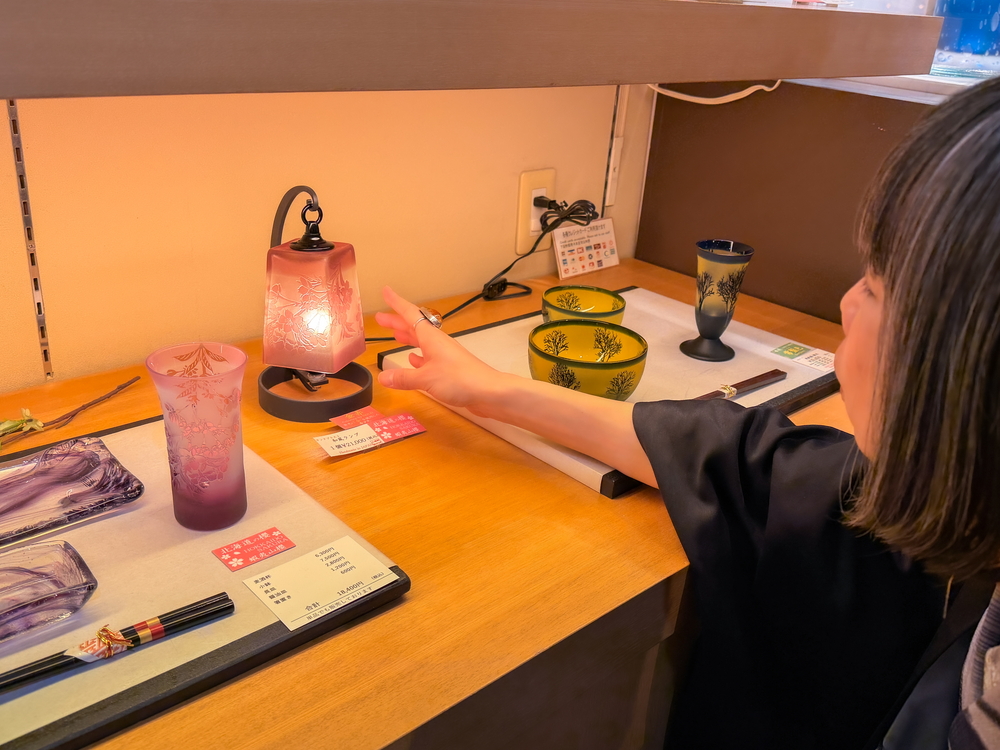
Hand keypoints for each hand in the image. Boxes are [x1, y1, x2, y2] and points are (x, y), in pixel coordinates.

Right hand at [375, 287, 508, 414]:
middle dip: (397, 321)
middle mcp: (438, 343)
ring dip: (407, 337)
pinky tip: (413, 360)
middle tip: (380, 318)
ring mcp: (444, 356)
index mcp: (431, 338)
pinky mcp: (449, 369)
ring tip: (394, 335)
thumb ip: (403, 378)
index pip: (410, 314)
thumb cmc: (460, 379)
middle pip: (414, 327)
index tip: (386, 291)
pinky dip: (418, 358)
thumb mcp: (426, 378)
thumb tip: (383, 377)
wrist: (489, 391)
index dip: (396, 303)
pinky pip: (429, 358)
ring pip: (421, 342)